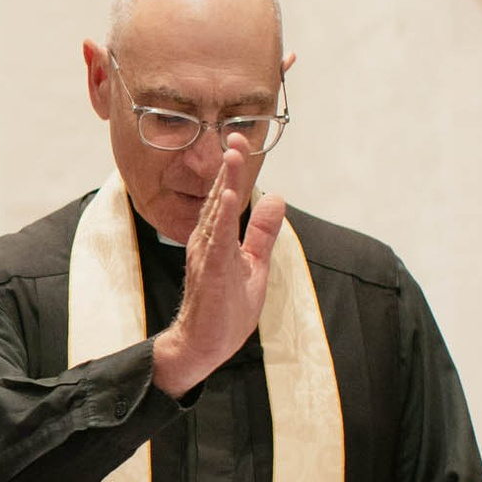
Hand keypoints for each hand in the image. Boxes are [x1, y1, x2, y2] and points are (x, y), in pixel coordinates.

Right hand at [152, 135, 286, 397]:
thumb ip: (262, 233)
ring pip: (216, 212)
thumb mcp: (254, 264)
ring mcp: (207, 256)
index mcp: (216, 238)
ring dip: (224, 183)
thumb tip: (276, 198)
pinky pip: (217, 240)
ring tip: (233, 156)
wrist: (205, 345)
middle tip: (235, 136)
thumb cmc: (225, 309)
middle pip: (218, 197)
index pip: (224, 197)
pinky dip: (222, 217)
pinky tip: (227, 197)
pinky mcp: (211, 272)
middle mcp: (206, 241)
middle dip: (227, 166)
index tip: (239, 141)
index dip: (232, 169)